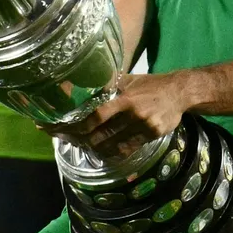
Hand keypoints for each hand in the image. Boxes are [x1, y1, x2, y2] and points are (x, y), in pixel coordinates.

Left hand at [39, 73, 188, 158]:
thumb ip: (106, 85)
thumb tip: (77, 85)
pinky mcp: (151, 136)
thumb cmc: (150, 84)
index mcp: (124, 98)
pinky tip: (100, 150)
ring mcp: (142, 127)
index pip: (93, 116)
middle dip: (75, 138)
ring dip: (91, 147)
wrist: (180, 92)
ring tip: (78, 143)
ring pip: (110, 145)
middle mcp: (132, 114)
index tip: (52, 126)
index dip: (71, 125)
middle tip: (59, 136)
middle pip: (98, 134)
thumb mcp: (127, 79)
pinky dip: (110, 152)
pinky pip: (125, 150)